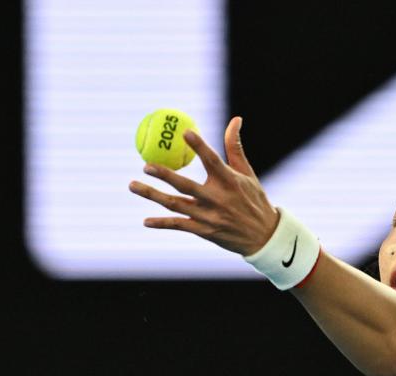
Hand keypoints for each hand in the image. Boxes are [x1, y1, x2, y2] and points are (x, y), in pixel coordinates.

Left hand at [129, 116, 280, 255]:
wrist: (263, 237)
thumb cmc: (253, 200)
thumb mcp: (247, 173)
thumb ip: (235, 147)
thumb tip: (235, 119)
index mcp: (230, 181)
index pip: (213, 161)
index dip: (200, 146)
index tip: (186, 132)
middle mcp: (218, 199)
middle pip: (186, 185)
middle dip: (165, 175)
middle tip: (146, 165)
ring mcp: (209, 217)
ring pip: (176, 204)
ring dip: (152, 195)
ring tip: (133, 185)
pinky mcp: (204, 231)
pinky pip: (179, 225)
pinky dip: (162, 224)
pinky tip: (145, 221)